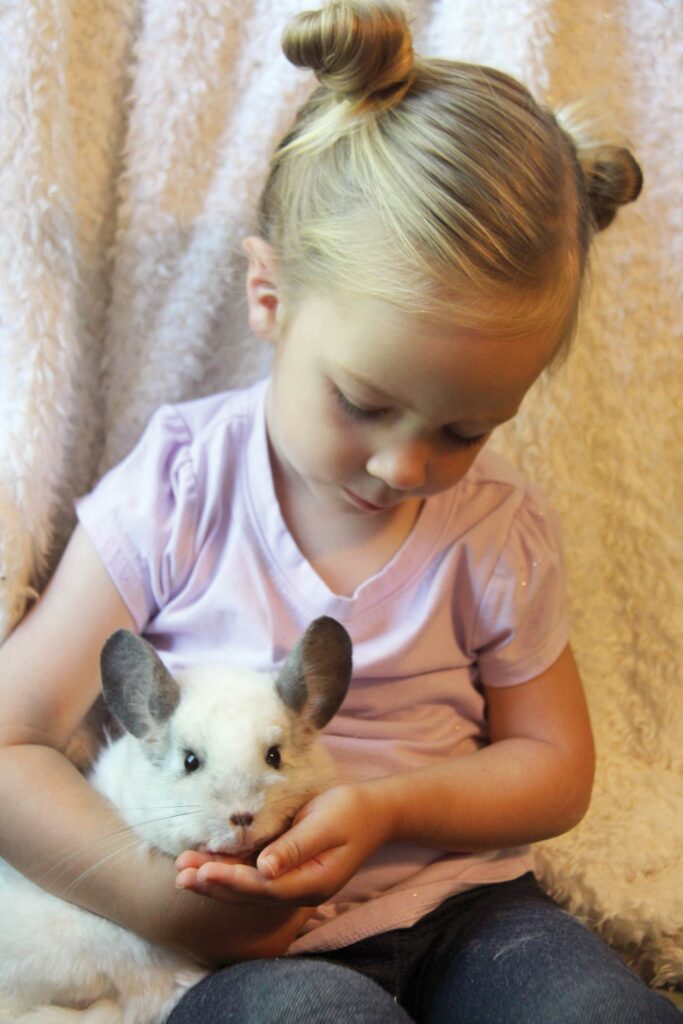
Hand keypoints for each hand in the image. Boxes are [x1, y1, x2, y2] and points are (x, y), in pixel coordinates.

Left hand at [175, 782, 391, 906]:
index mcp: (312, 883)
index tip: (203, 871)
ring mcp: (292, 882)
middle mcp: (299, 890)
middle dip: (214, 884)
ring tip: (182, 871)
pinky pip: (253, 875)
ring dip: (215, 879)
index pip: (264, 888)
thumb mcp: (327, 824)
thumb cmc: (351, 812)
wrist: (373, 812)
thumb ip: (296, 847)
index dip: (232, 881)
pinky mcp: (285, 870)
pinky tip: (205, 864)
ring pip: (247, 887)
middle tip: (180, 874)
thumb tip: (265, 868)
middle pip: (250, 893)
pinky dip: (228, 870)